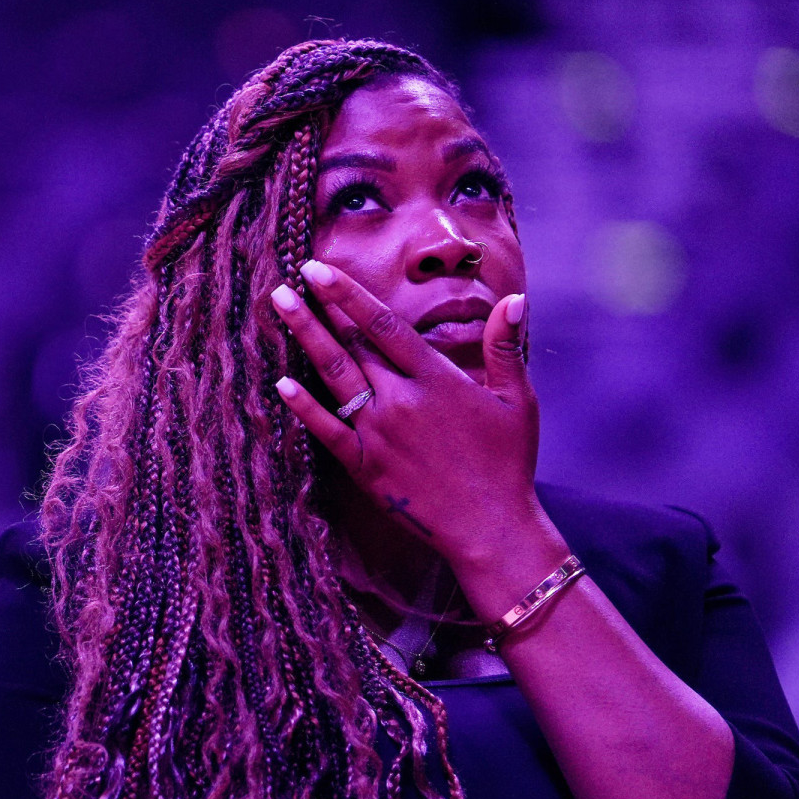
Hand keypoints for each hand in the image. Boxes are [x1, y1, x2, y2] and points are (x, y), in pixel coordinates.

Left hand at [271, 259, 565, 608]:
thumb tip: (512, 300)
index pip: (383, 324)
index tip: (320, 270)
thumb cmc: (509, 463)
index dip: (348, 294)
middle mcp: (401, 400)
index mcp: (437, 379)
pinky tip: (281, 383)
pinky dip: (303, 406)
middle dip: (318, 309)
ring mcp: (378, 433)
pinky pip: (327, 429)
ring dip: (306, 338)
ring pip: (335, 375)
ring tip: (280, 308)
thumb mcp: (518, 400)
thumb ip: (506, 347)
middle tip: (288, 279)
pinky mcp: (365, 466)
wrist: (490, 528)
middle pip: (352, 344)